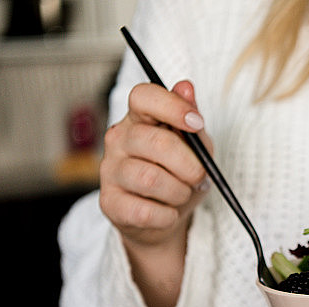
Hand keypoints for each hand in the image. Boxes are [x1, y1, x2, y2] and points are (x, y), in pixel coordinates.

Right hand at [98, 80, 213, 306]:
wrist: (165, 216)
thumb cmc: (180, 175)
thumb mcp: (196, 147)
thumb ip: (192, 121)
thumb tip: (186, 87)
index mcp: (140, 118)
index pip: (143, 96)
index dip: (172, 106)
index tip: (197, 124)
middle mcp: (119, 139)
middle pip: (155, 142)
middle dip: (190, 165)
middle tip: (199, 177)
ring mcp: (109, 170)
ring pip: (151, 179)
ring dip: (179, 192)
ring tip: (181, 194)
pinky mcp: (109, 203)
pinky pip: (145, 211)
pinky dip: (167, 216)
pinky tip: (168, 212)